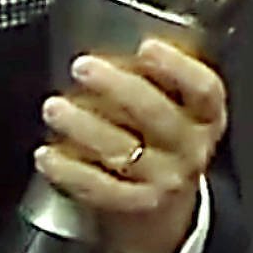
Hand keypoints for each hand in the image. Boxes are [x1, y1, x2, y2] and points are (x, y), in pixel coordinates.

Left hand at [35, 39, 227, 252]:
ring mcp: (165, 180)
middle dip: (117, 87)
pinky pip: (100, 188)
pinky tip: (47, 154)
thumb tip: (103, 42)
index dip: (178, 67)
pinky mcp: (136, 206)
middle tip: (82, 67)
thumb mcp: (172, 107)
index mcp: (205, 116)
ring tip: (54, 107)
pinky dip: (70, 170)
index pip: (204, 90)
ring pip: (123, 150)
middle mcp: (190, 148)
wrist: (164, 210)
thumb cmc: (160, 142)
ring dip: (84, 126)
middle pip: (157, 115)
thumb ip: (150, 78)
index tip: (147, 46)